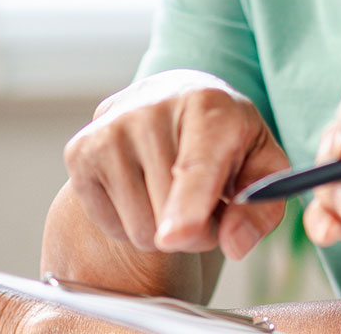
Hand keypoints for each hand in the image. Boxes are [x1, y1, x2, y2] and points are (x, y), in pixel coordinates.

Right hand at [63, 69, 291, 259]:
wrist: (173, 97)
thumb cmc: (224, 138)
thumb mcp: (262, 163)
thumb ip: (261, 206)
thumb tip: (234, 243)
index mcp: (208, 106)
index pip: (194, 167)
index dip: (188, 207)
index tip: (176, 237)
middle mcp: (150, 108)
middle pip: (168, 216)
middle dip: (196, 230)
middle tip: (203, 202)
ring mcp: (108, 129)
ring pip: (138, 228)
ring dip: (163, 230)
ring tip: (173, 192)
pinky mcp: (79, 151)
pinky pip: (109, 225)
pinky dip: (129, 222)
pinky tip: (141, 188)